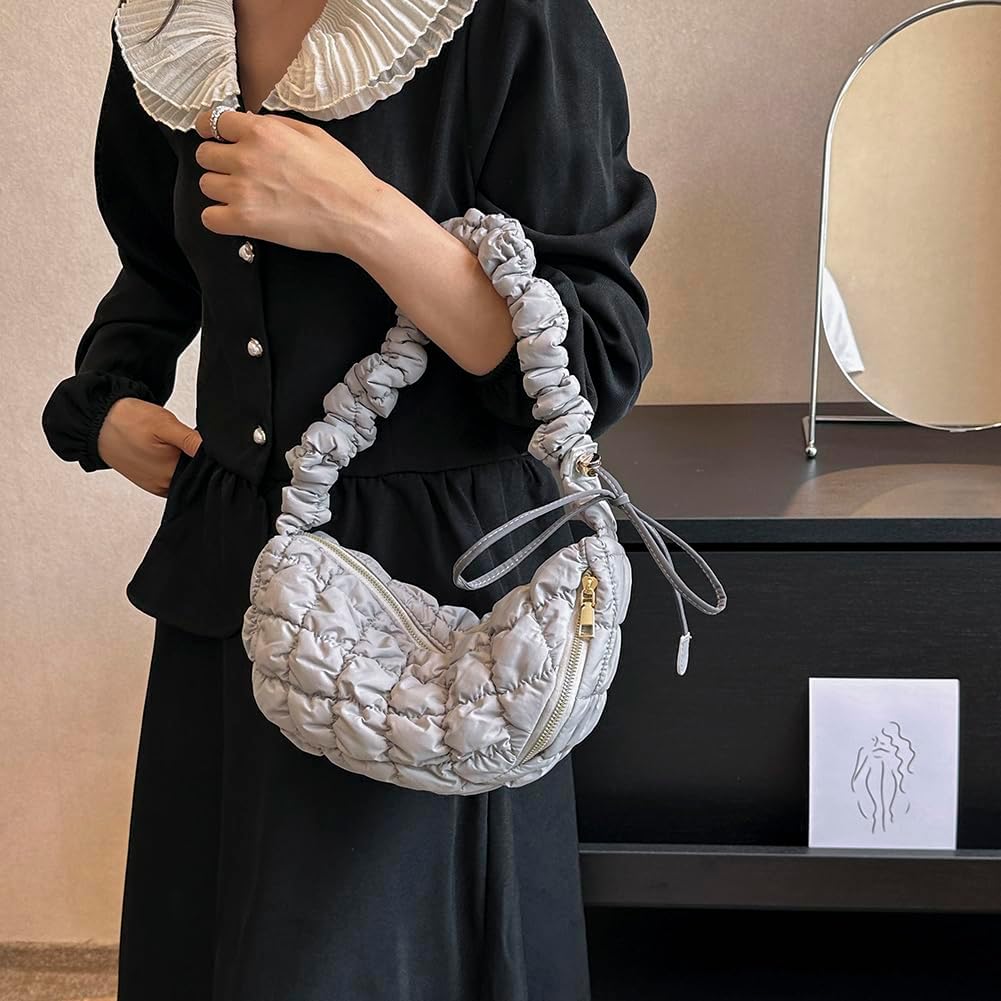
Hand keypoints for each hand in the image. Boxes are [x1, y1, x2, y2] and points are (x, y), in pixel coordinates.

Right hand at [97, 398, 201, 496]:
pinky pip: (170, 477)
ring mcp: (156, 485)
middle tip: (186, 438)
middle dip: (198, 460)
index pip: (204, 471)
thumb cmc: (129, 421)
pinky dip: (174, 466)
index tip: (203, 440)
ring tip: (173, 444)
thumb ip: (190, 440)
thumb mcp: (165, 425)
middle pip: (194, 475)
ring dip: (185, 463)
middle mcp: (165, 486)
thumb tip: (214, 451)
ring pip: (182, 476)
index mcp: (171, 475)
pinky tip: (168, 451)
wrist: (97, 422)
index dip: (211, 456)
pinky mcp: (150, 482)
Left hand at [192, 107, 388, 257]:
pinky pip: (209, 218)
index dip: (213, 130)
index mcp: (262, 132)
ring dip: (220, 190)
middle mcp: (246, 157)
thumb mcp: (314, 134)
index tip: (215, 138)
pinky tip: (236, 217)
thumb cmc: (343, 175)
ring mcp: (242, 191)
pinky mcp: (245, 221)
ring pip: (205, 185)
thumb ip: (277, 125)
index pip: (213, 122)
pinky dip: (219, 218)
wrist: (356, 214)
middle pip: (204, 155)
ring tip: (244, 197)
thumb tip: (250, 122)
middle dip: (218, 162)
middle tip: (238, 172)